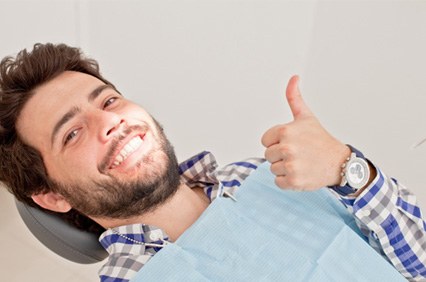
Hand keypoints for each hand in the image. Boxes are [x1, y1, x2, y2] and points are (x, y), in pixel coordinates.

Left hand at [261, 75, 349, 190]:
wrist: (339, 163)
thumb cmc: (320, 140)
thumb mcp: (306, 117)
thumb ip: (294, 98)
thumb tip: (293, 77)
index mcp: (286, 130)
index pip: (265, 141)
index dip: (277, 142)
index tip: (293, 142)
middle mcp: (287, 147)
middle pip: (268, 155)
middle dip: (281, 156)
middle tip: (299, 154)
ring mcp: (291, 165)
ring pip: (273, 169)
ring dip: (285, 169)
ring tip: (301, 163)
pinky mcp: (294, 181)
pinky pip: (278, 182)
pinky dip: (288, 181)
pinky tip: (301, 173)